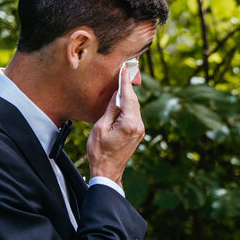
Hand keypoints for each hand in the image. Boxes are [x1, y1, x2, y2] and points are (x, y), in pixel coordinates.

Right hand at [87, 65, 144, 185]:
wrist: (108, 172)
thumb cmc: (99, 152)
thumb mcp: (100, 127)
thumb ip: (111, 109)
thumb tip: (117, 94)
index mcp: (129, 123)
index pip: (128, 97)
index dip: (125, 81)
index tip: (126, 68)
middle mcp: (138, 125)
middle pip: (134, 100)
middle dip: (128, 85)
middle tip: (127, 68)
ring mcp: (140, 130)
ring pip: (134, 107)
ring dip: (128, 95)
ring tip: (124, 80)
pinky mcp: (138, 133)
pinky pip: (133, 114)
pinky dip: (128, 105)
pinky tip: (123, 99)